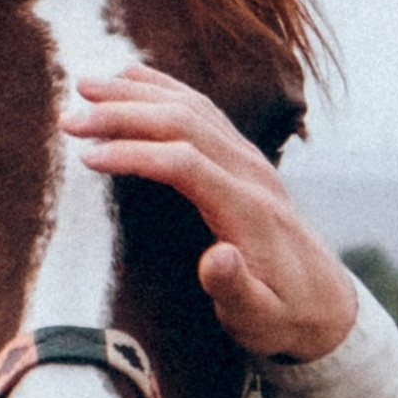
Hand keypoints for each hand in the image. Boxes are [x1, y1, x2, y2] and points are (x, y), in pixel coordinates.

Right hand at [69, 67, 359, 362]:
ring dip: (137, 94)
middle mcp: (252, 174)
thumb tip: (217, 257)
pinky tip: (133, 78)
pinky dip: (165, 89)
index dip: (134, 155)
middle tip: (69, 118)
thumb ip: (235, 289)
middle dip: (123, 114)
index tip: (87, 157)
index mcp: (249, 210)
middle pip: (184, 123)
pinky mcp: (246, 160)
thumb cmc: (286, 318)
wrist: (328, 307)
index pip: (184, 163)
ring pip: (192, 108)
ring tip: (85, 87)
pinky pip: (203, 110)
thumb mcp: (260, 319)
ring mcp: (252, 161)